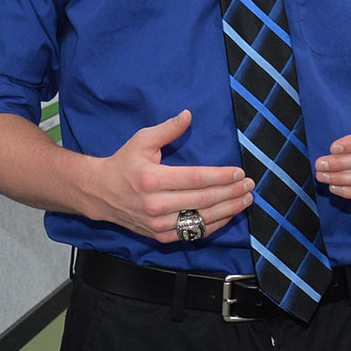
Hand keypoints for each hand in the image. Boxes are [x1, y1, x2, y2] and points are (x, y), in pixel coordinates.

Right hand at [83, 110, 255, 241]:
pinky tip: (228, 215)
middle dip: (231, 193)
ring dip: (228, 210)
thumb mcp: (142, 140)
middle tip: (250, 186)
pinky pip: (192, 234)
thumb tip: (188, 115)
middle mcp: (155, 205)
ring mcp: (158, 224)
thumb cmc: (123, 163)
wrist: (100, 193)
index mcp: (152, 179)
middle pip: (203, 200)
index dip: (220, 176)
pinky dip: (213, 225)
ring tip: (245, 200)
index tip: (239, 173)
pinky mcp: (159, 236)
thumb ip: (167, 129)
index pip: (195, 179)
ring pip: (201, 220)